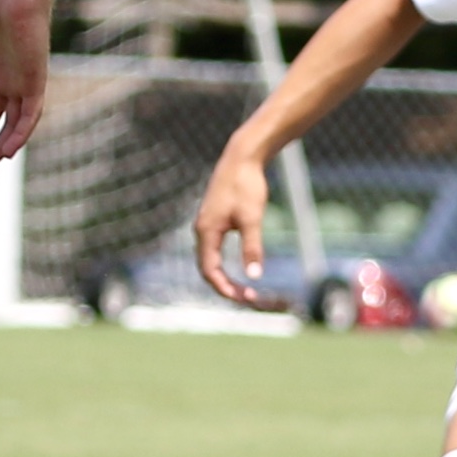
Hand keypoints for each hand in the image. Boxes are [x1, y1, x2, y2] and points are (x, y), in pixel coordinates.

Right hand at [193, 146, 286, 308]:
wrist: (242, 157)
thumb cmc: (246, 185)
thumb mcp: (252, 218)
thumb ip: (252, 247)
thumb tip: (254, 276)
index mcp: (206, 232)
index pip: (209, 271)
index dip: (225, 288)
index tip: (245, 299)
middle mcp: (201, 230)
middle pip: (207, 269)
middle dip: (226, 287)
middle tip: (249, 298)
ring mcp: (206, 225)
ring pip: (210, 260)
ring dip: (225, 277)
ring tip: (245, 289)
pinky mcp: (214, 219)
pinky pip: (214, 250)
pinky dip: (225, 264)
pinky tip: (241, 266)